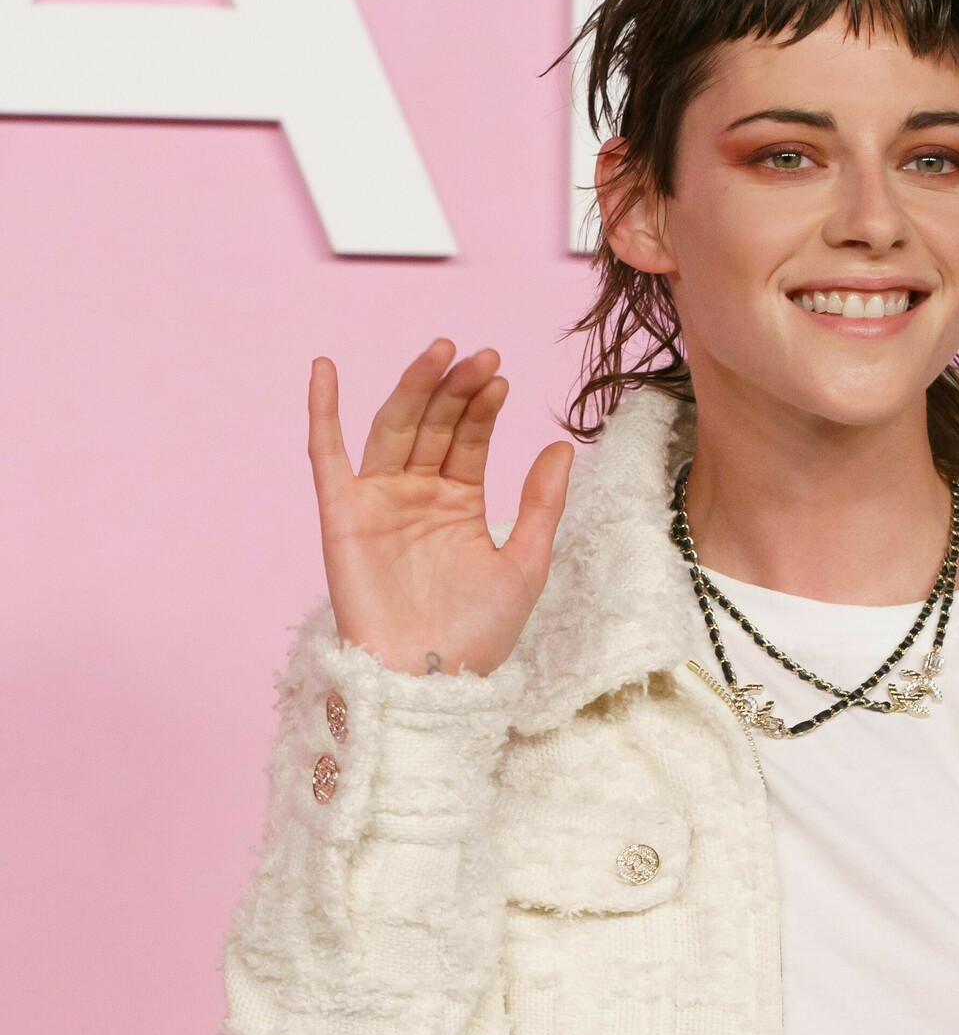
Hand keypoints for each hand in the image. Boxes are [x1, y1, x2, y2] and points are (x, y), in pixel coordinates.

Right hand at [307, 338, 572, 675]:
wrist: (431, 681)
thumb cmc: (479, 634)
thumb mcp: (526, 562)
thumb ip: (541, 504)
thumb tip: (560, 445)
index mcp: (458, 503)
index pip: (470, 438)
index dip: (484, 406)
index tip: (502, 376)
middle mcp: (417, 495)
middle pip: (434, 424)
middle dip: (456, 389)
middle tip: (480, 357)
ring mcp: (378, 502)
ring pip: (393, 428)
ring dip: (413, 388)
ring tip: (440, 353)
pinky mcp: (342, 517)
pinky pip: (326, 456)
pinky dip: (322, 411)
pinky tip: (326, 368)